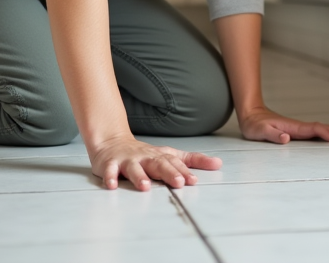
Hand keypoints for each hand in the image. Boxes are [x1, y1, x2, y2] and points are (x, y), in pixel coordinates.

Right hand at [89, 135, 221, 190]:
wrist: (112, 142)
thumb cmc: (145, 154)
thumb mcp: (169, 155)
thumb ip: (193, 160)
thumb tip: (218, 164)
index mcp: (160, 156)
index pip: (174, 163)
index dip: (184, 172)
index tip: (193, 181)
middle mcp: (145, 157)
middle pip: (158, 164)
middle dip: (168, 173)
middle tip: (178, 183)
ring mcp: (127, 160)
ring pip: (134, 168)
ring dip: (139, 177)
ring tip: (145, 187)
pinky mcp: (110, 164)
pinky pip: (109, 171)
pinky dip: (110, 177)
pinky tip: (112, 185)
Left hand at [238, 107, 328, 143]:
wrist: (251, 114)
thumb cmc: (254, 125)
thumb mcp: (259, 131)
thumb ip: (272, 134)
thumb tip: (286, 138)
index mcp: (293, 127)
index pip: (315, 129)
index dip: (327, 133)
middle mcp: (300, 127)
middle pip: (325, 128)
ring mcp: (300, 129)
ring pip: (324, 130)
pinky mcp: (299, 132)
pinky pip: (319, 133)